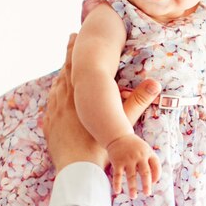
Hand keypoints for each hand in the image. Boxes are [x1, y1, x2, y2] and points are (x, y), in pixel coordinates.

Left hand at [44, 34, 161, 172]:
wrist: (77, 171)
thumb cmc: (99, 147)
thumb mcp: (122, 122)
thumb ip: (138, 101)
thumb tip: (156, 83)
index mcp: (78, 97)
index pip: (75, 66)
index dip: (74, 49)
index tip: (74, 34)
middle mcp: (62, 101)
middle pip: (63, 73)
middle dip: (67, 57)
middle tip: (68, 41)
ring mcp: (53, 114)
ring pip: (55, 89)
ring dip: (60, 78)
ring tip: (64, 70)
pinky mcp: (49, 126)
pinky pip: (50, 107)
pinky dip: (54, 98)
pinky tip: (55, 99)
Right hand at [107, 134, 160, 197]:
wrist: (119, 136)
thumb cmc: (135, 146)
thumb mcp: (146, 149)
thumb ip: (151, 162)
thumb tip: (154, 181)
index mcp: (148, 153)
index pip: (156, 166)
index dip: (157, 176)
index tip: (154, 183)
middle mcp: (139, 157)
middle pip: (145, 172)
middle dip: (147, 184)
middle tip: (147, 193)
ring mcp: (128, 159)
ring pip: (131, 176)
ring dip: (132, 187)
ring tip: (133, 197)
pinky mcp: (118, 162)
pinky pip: (117, 175)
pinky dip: (117, 184)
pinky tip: (117, 191)